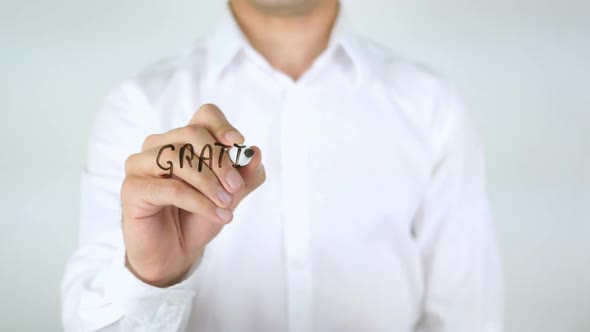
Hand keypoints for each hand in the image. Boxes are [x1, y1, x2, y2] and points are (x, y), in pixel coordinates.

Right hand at [121, 104, 265, 286]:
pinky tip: (218, 215)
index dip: (222, 126)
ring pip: (178, 157)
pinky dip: (199, 202)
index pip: (204, 116)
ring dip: (209, 183)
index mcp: (184, 141)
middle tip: (236, 187)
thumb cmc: (197, 219)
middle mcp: (159, 146)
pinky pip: (170, 187)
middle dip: (220, 159)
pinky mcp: (133, 188)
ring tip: (227, 205)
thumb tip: (255, 153)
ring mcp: (141, 164)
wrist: (174, 254)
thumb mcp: (229, 197)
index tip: (239, 143)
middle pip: (192, 132)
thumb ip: (245, 176)